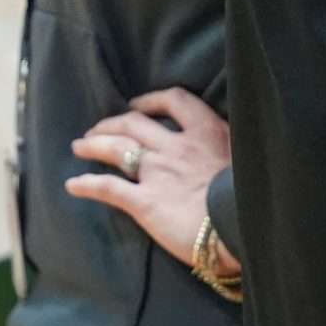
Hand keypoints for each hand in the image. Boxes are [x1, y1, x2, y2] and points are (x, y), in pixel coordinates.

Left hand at [64, 88, 238, 274]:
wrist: (245, 225)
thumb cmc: (253, 196)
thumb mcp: (249, 160)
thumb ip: (228, 152)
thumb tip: (224, 154)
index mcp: (206, 133)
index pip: (174, 101)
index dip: (152, 100)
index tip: (138, 105)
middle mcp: (176, 146)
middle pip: (134, 123)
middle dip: (111, 123)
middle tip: (97, 130)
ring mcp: (158, 172)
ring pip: (116, 148)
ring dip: (94, 144)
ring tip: (79, 145)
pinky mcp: (145, 202)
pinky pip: (108, 188)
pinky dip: (87, 185)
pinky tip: (72, 186)